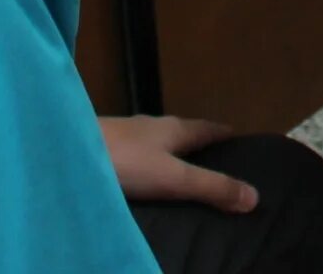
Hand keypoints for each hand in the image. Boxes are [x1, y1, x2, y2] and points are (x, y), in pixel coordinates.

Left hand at [99, 116, 258, 210]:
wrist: (67, 151)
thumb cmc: (125, 161)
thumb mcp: (174, 179)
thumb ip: (212, 187)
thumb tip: (255, 196)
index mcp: (174, 128)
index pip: (209, 127)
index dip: (225, 135)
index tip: (240, 141)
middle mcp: (152, 125)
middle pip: (183, 133)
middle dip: (199, 145)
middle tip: (215, 161)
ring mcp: (126, 133)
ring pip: (157, 142)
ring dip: (171, 153)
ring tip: (180, 171)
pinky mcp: (105, 145)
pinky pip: (135, 153)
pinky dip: (146, 162)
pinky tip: (141, 177)